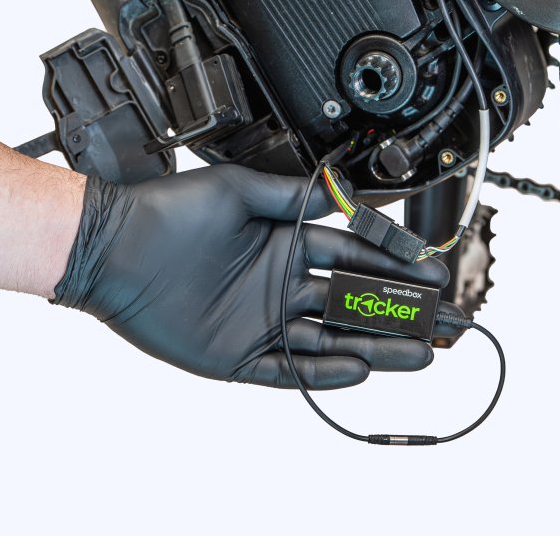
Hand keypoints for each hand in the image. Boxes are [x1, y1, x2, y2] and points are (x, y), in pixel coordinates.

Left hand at [53, 164, 448, 388]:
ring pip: (332, 339)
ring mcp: (261, 322)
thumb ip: (291, 196)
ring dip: (377, 346)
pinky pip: (288, 369)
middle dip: (401, 312)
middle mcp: (280, 285)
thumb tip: (339, 189)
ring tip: (421, 353)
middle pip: (353, 303)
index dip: (394, 266)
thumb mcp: (237, 192)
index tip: (429, 274)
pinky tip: (359, 367)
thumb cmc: (170, 212)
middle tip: (445, 321)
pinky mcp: (237, 356)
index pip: (353, 258)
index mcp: (285, 245)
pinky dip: (322, 371)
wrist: (115, 246)